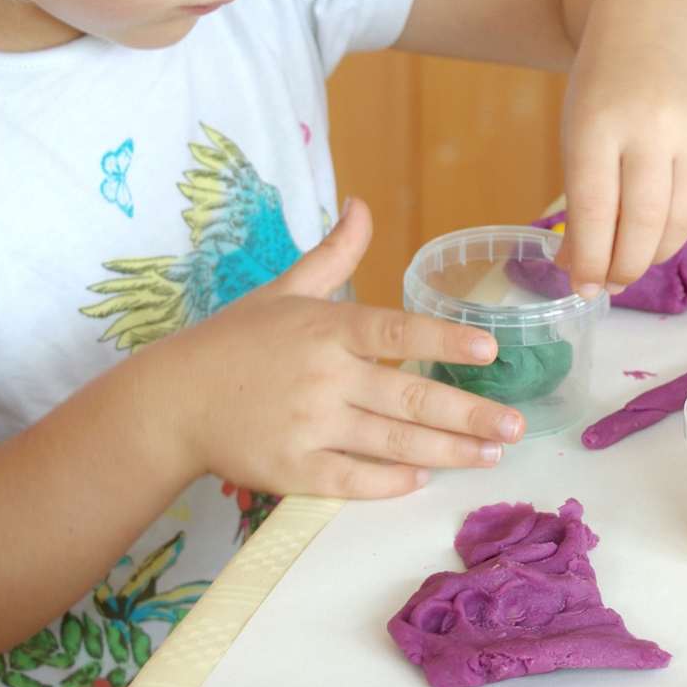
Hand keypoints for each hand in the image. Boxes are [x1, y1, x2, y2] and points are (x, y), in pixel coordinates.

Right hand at [147, 199, 524, 498]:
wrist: (171, 400)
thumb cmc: (235, 341)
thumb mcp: (285, 288)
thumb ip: (335, 253)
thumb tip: (362, 203)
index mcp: (326, 327)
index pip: (398, 330)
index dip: (446, 338)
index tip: (490, 348)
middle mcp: (323, 375)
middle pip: (409, 395)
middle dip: (468, 412)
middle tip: (515, 425)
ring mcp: (308, 425)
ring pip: (392, 442)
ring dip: (447, 450)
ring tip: (490, 453)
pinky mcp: (291, 470)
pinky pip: (352, 479)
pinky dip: (390, 482)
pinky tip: (423, 480)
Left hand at [555, 0, 686, 296]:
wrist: (661, 18)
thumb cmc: (607, 79)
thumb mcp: (577, 125)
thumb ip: (581, 193)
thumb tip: (576, 265)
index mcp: (599, 122)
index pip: (593, 209)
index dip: (587, 258)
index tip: (579, 286)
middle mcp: (653, 127)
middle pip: (642, 224)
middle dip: (623, 267)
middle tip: (607, 286)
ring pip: (680, 220)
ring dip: (653, 254)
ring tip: (630, 264)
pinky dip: (678, 224)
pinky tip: (658, 230)